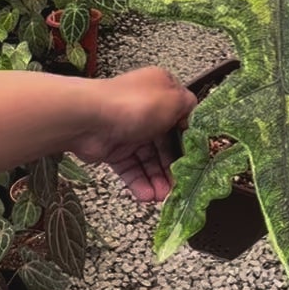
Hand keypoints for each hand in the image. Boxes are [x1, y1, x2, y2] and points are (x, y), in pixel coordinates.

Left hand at [69, 66, 196, 201]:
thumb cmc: (135, 105)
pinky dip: (139, 182)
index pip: (182, 119)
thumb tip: (194, 117)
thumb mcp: (174, 99)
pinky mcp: (114, 149)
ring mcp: (129, 130)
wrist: (89, 119)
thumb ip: (190, 107)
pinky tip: (146, 195)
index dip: (190, 141)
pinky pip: (130, 168)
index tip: (198, 160)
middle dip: (174, 167)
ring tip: (162, 197)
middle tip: (180, 187)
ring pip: (149, 160)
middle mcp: (146, 110)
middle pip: (166, 144)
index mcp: (162, 92)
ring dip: (157, 179)